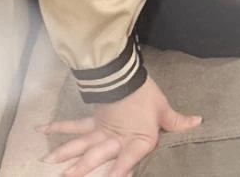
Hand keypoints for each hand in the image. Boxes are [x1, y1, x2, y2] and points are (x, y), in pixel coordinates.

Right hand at [37, 74, 201, 176]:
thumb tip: (197, 122)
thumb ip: (177, 121)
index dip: (119, 173)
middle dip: (81, 169)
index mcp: (135, 139)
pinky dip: (58, 128)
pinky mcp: (93, 120)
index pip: (127, 160)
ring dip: (65, 154)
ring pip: (81, 144)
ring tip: (49, 164)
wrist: (128, 72)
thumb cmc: (147, 94)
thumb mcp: (163, 109)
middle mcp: (115, 138)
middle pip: (96, 156)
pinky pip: (74, 126)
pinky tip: (42, 131)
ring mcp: (101, 129)